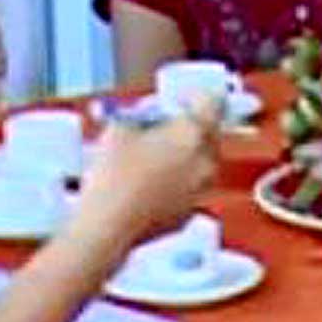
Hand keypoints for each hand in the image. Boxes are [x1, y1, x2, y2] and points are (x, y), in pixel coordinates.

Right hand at [69, 99, 219, 256]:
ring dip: (184, 157)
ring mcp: (201, 191)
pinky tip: (151, 184)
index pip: (213, 102)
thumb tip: (146, 116)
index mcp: (193, 134)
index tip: (180, 100)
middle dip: (189, 128)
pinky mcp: (189, 213)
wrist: (108, 225)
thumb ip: (140, 115)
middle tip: (162, 128)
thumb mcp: (119, 128)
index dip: (195, 96)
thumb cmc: (114, 175)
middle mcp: (206, 162)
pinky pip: (190, 189)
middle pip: (209, 134)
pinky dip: (177, 183)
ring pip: (202, 164)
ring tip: (153, 158)